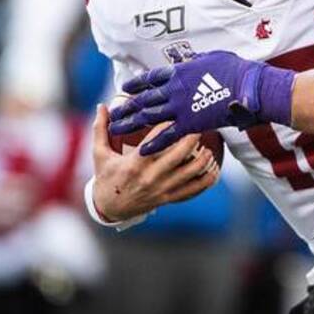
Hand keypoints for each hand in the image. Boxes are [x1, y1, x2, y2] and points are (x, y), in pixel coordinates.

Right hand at [91, 104, 218, 221]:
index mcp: (134, 164)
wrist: (109, 208)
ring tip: (208, 147)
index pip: (155, 141)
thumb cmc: (106, 177)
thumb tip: (102, 105)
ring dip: (204, 159)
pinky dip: (206, 181)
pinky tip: (214, 170)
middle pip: (179, 155)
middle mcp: (150, 176)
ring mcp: (162, 188)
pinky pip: (193, 190)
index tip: (177, 113)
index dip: (168, 126)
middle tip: (200, 124)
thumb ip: (101, 129)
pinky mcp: (168, 198)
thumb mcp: (99, 154)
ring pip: (190, 173)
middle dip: (192, 138)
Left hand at [108, 51, 293, 154]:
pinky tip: (141, 150)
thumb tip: (191, 60)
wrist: (248, 86)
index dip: (137, 83)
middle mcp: (174, 89)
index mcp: (179, 72)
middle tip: (114, 113)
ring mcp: (180, 107)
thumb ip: (197, 61)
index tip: (125, 87)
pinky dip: (154, 143)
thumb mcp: (213, 57)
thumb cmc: (236, 70)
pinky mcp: (190, 123)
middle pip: (144, 98)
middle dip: (127, 106)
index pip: (151, 78)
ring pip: (148, 116)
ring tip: (117, 129)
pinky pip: (167, 135)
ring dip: (131, 123)